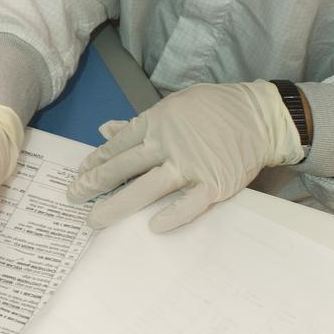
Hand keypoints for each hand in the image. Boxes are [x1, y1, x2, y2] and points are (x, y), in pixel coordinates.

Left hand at [66, 81, 303, 231]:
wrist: (260, 116)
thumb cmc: (215, 109)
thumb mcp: (174, 106)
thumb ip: (139, 123)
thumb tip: (105, 129)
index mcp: (157, 122)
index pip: (119, 146)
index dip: (96, 162)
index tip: (79, 175)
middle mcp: (168, 143)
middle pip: (124, 167)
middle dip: (95, 184)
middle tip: (73, 198)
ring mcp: (191, 164)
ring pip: (147, 188)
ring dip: (118, 205)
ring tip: (95, 220)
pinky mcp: (214, 183)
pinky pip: (189, 203)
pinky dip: (172, 215)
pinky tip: (153, 227)